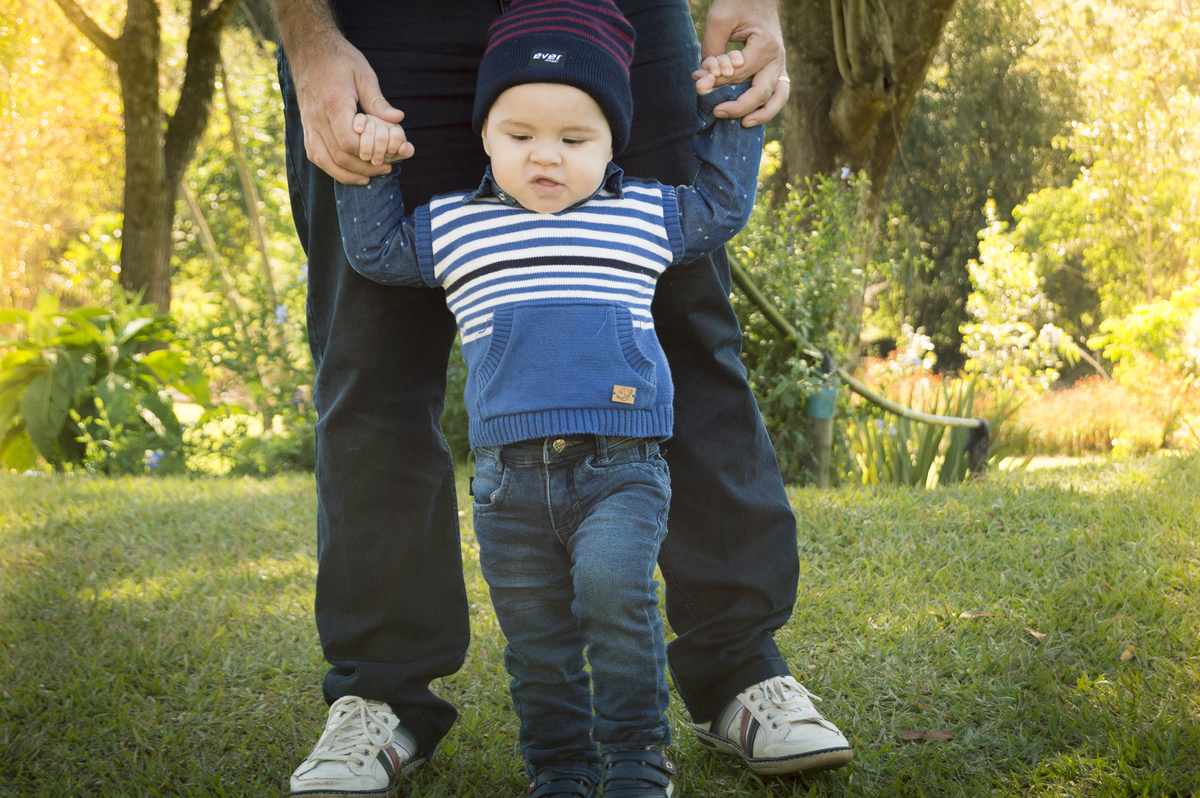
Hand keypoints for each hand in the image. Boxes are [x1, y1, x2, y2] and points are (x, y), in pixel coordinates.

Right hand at [290, 34, 412, 183]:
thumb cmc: (339, 59)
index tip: (387, 158)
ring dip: (346, 174)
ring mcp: (308, 124)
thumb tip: (397, 119)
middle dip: (363, 168)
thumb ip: (378, 101)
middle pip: (339, 156)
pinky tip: (346, 171)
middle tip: (385, 169)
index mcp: (333, 105)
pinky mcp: (306, 126)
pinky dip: (330, 167)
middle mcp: (317, 118)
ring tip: (367, 178)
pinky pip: (314, 154)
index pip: (349, 142)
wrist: (309, 48)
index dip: (368, 155)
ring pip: (323, 160)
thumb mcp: (363, 74)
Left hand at [691, 0, 788, 126]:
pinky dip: (768, 107)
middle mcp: (777, 57)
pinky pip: (778, 93)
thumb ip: (712, 51)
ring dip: (763, 114)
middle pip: (760, 92)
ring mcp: (779, 64)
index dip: (718, 82)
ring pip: (777, 97)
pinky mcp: (776, 68)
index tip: (699, 82)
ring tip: (744, 124)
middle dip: (738, 106)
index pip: (739, 74)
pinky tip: (751, 117)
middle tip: (716, 112)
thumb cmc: (737, 3)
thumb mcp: (719, 21)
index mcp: (766, 45)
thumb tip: (705, 82)